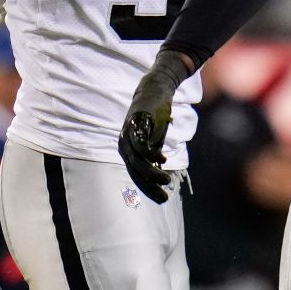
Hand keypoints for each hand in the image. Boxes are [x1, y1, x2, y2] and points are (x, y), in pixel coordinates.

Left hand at [117, 52, 191, 203]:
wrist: (154, 91)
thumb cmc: (154, 118)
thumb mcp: (154, 140)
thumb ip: (154, 155)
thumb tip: (161, 176)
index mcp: (127, 150)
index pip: (136, 175)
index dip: (148, 188)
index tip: (162, 199)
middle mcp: (124, 144)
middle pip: (135, 170)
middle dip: (150, 185)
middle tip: (164, 196)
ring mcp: (129, 133)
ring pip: (137, 160)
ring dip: (151, 173)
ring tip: (166, 180)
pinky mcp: (136, 124)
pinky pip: (141, 144)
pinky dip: (151, 155)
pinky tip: (162, 161)